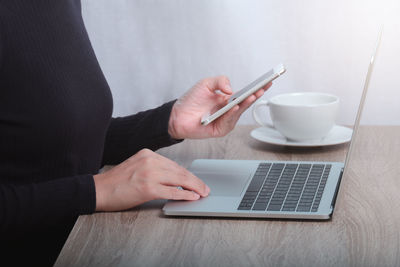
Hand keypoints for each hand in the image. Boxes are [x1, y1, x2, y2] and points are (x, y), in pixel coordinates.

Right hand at [93, 149, 209, 210]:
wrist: (98, 190)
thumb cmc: (116, 182)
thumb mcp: (137, 166)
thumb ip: (154, 168)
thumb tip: (174, 179)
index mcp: (147, 154)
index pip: (174, 164)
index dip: (188, 174)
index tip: (196, 180)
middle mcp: (150, 160)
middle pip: (179, 171)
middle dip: (195, 181)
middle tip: (205, 188)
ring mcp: (149, 173)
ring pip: (179, 179)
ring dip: (194, 187)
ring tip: (202, 193)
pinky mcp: (148, 187)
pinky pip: (172, 191)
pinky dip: (184, 195)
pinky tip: (192, 197)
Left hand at [168, 76, 271, 138]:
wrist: (177, 115)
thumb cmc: (191, 100)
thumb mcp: (205, 84)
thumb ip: (219, 81)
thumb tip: (231, 89)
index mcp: (229, 99)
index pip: (246, 93)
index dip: (257, 88)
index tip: (267, 81)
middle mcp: (229, 110)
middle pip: (246, 103)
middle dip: (255, 95)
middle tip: (262, 88)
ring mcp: (226, 121)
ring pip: (239, 112)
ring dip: (245, 104)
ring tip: (251, 95)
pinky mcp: (220, 130)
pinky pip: (228, 121)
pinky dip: (231, 114)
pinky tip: (234, 107)